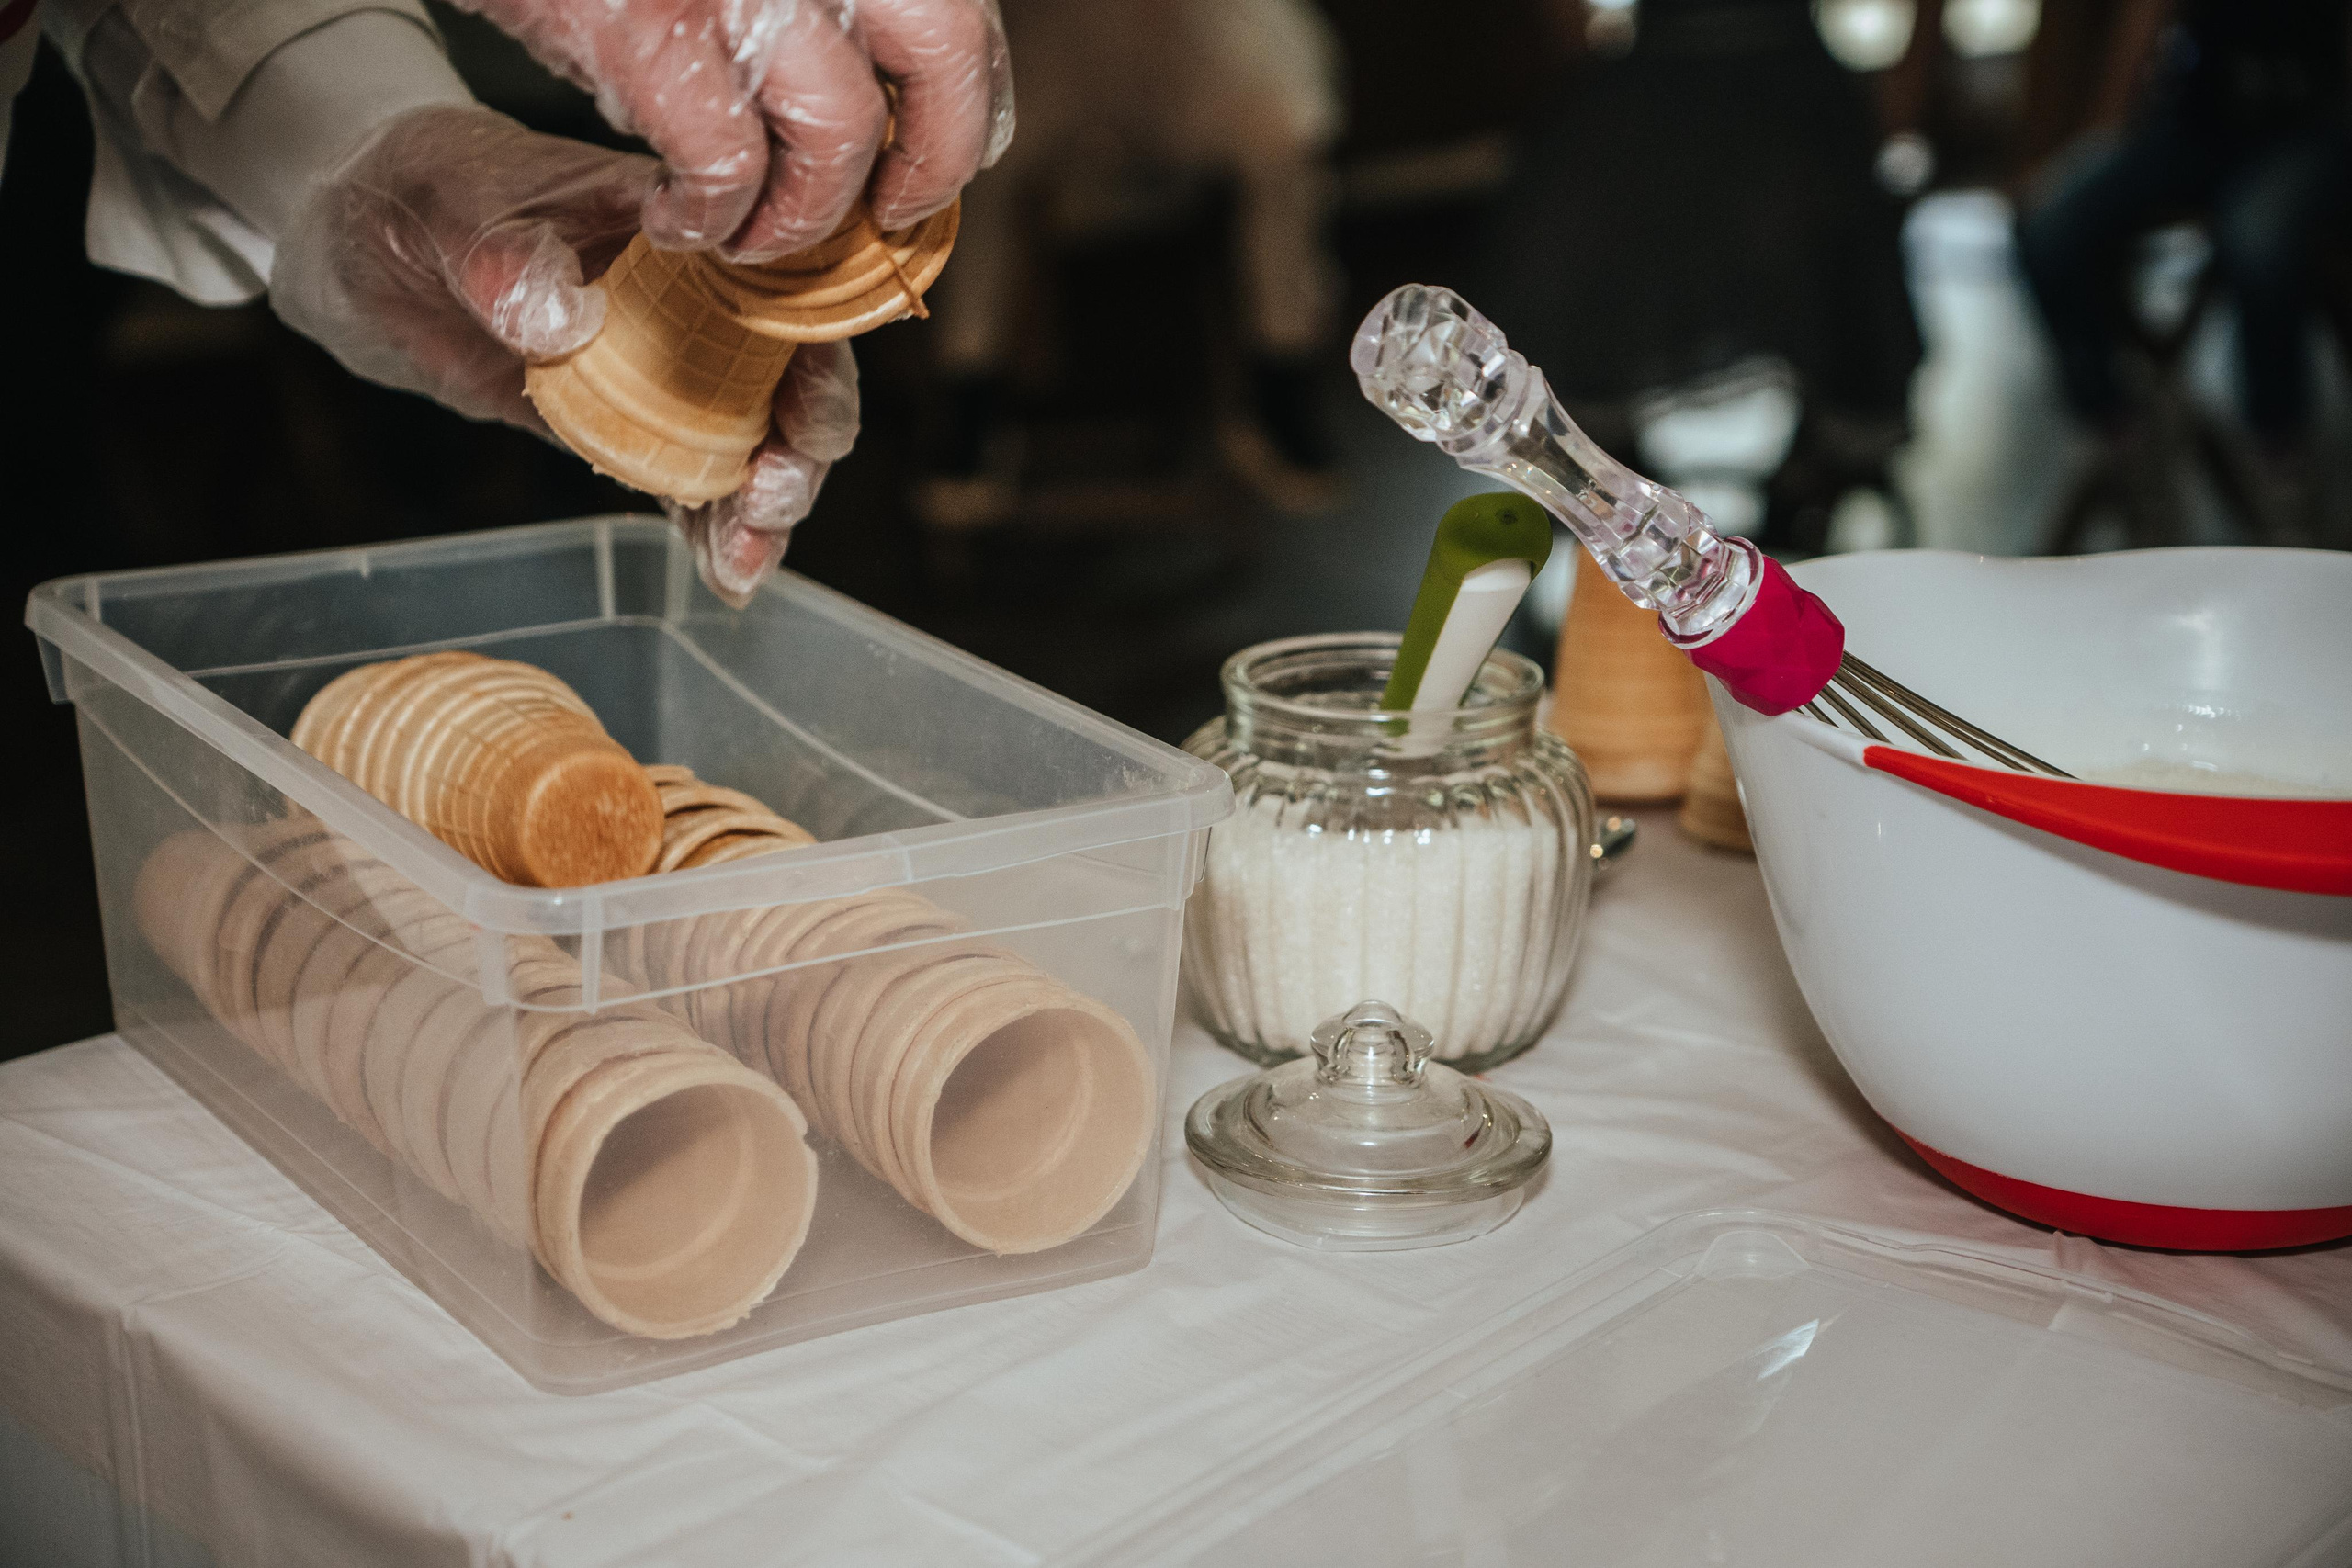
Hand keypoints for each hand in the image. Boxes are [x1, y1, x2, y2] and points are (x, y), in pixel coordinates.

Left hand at [271, 104, 857, 605]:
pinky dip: (711, 529)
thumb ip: (504, 259)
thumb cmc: (421, 190)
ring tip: (743, 565)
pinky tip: (725, 578)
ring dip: (761, 508)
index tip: (804, 421)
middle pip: (788, 378)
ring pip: (749, 441)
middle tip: (768, 503)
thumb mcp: (451, 207)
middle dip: (796, 451)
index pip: (782, 285)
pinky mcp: (629, 422)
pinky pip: (690, 478)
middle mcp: (696, 297)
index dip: (813, 356)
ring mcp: (667, 364)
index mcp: (680, 227)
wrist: (366, 239)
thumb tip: (565, 321)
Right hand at [445, 0, 1013, 260]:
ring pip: (838, 134)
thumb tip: (899, 66)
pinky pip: (723, 165)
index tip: (936, 152)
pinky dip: (708, 216)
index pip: (959, 13)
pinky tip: (675, 218)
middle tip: (888, 213)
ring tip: (755, 232)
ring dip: (803, 213)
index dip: (967, 100)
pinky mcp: (648, 33)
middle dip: (930, 160)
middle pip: (941, 55)